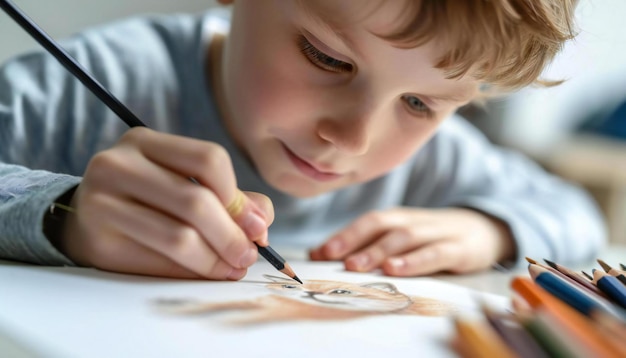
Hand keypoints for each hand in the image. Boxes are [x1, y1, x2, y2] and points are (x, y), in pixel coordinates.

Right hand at [59, 127, 273, 279]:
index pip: (208, 159)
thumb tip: (260, 223)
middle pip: (196, 200)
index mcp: (144, 142)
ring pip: (179, 236)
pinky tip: (206, 273)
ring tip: (232, 268)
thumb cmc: (147, 200)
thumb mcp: (183, 183)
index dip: (238, 196)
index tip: (255, 226)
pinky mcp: (98, 241)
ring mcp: (102, 201)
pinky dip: (192, 272)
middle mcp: (118, 164)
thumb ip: (229, 198)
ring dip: (216, 260)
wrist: (85, 222)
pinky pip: (159, 262)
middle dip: (232, 235)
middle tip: (248, 256)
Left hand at [309, 208, 514, 275]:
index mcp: (398, 218)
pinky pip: (435, 253)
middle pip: (380, 225)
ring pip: (404, 238)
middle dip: (353, 240)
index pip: (366, 222)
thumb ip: (368, 244)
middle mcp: (413, 221)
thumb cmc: (432, 238)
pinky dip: (414, 261)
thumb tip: (319, 254)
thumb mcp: (402, 237)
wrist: (485, 230)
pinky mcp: (459, 249)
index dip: (342, 235)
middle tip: (329, 257)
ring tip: (355, 266)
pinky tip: (395, 270)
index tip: (316, 253)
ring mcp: (437, 233)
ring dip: (377, 251)